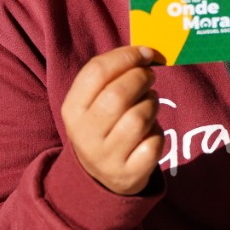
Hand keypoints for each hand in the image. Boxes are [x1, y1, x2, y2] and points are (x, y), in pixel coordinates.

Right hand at [61, 46, 164, 195]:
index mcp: (72, 109)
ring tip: (150, 102)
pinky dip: (158, 132)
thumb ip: (111, 75)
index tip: (144, 53)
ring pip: (138, 118)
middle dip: (141, 78)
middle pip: (118, 94)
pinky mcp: (128, 174)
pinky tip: (150, 131)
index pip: (96, 72)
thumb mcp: (93, 102)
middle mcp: (84, 134)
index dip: (125, 57)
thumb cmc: (102, 125)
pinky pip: (153, 143)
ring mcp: (106, 157)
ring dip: (152, 103)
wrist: (100, 177)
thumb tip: (145, 52)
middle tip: (149, 76)